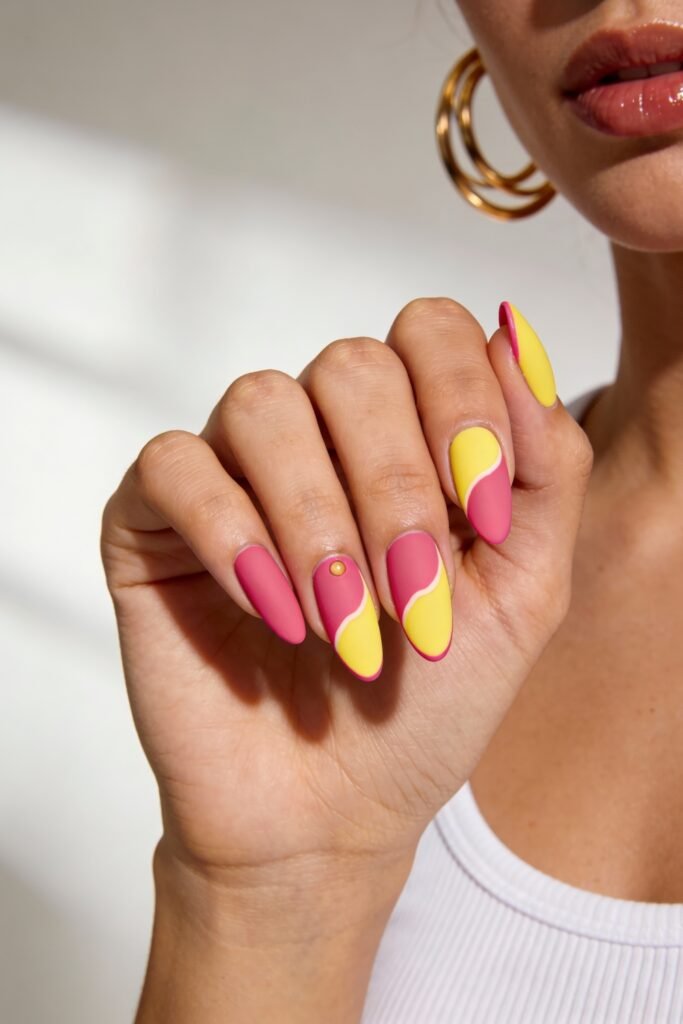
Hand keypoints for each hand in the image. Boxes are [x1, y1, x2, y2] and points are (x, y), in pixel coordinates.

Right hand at [100, 297, 592, 891]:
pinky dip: (233, 535)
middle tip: (413, 599)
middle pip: (351, 366)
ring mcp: (232, 471)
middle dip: (396, 486)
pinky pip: (175, 465)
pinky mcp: (152, 518)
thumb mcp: (525, 591)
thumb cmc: (428, 707)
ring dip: (319, 521)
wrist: (329, 813)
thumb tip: (514, 333)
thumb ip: (543, 465)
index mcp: (406, 437)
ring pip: (263, 404)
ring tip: (344, 625)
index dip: (464, 403)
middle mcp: (317, 437)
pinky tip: (271, 612)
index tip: (485, 513)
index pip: (430, 332)